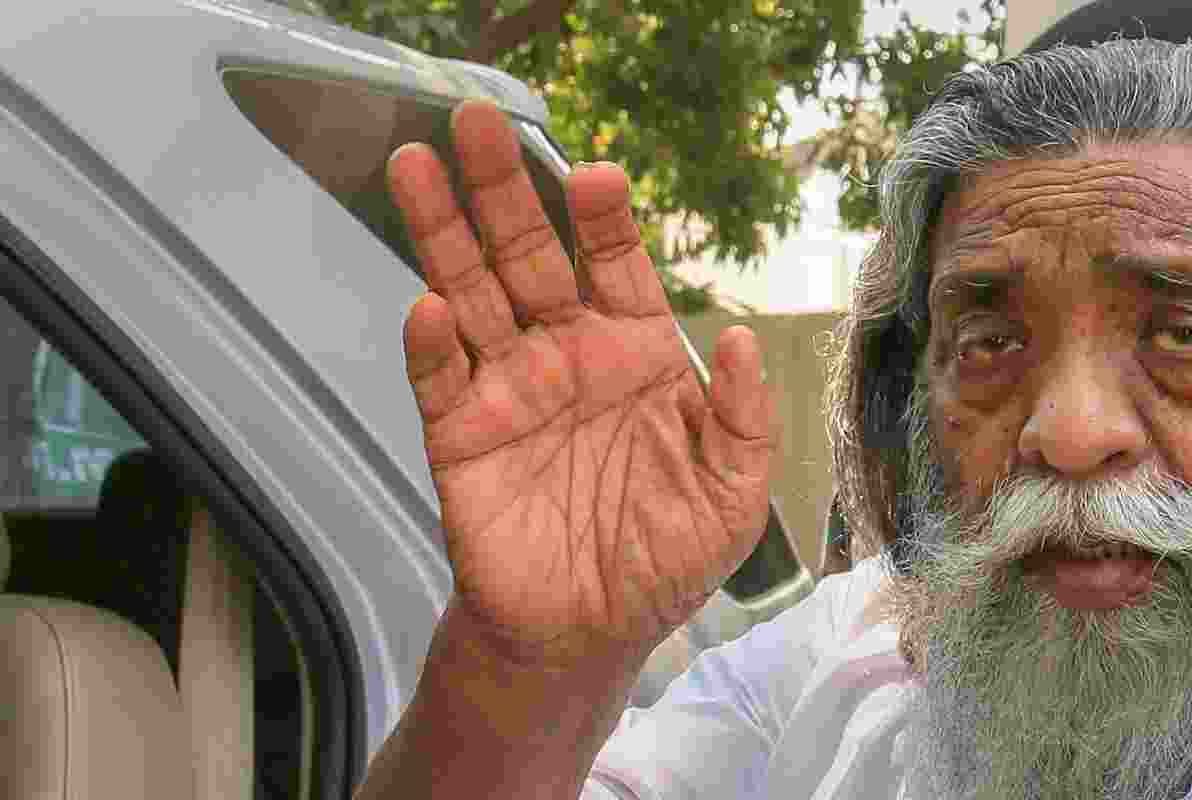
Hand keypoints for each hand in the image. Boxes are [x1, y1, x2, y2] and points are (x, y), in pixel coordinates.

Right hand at [387, 100, 777, 669]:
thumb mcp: (733, 493)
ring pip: (469, 294)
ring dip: (443, 235)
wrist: (590, 632)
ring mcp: (508, 390)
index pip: (615, 265)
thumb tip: (750, 339)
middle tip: (477, 123)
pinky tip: (430, 310)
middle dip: (505, 191)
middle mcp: (566, 356)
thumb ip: (744, 417)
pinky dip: (431, 346)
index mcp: (635, 354)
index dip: (603, 220)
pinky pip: (438, 381)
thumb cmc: (666, 556)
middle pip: (528, 257)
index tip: (596, 175)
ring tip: (416, 166)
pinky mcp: (459, 438)